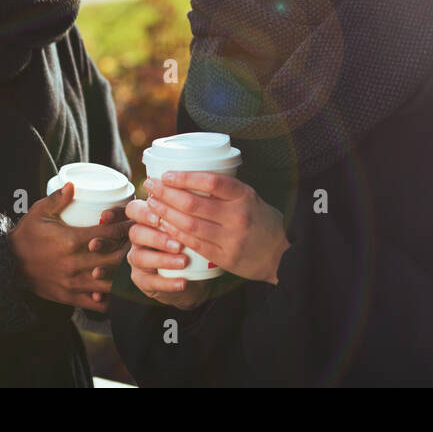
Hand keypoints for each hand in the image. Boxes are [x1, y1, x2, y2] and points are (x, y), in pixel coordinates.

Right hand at [9, 182, 132, 313]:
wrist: (7, 265)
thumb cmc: (26, 235)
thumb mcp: (39, 212)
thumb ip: (58, 198)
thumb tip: (74, 184)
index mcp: (70, 240)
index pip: (107, 234)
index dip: (125, 227)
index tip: (135, 223)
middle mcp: (74, 263)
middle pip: (114, 259)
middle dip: (131, 251)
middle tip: (143, 245)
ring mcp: (72, 283)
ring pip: (109, 283)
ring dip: (124, 276)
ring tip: (136, 268)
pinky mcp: (69, 297)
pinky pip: (96, 304)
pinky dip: (110, 298)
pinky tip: (118, 290)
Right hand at [124, 198, 212, 310]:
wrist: (195, 273)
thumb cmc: (193, 241)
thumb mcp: (192, 223)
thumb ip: (190, 209)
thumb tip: (203, 192)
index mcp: (147, 218)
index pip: (135, 209)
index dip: (144, 212)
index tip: (160, 216)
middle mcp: (139, 236)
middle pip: (135, 232)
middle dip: (156, 237)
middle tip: (178, 243)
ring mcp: (138, 258)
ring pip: (140, 257)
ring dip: (163, 259)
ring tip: (184, 261)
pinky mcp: (143, 280)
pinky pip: (150, 282)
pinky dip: (168, 282)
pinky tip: (183, 282)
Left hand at [143, 172, 289, 284]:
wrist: (281, 254)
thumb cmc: (262, 221)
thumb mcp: (250, 197)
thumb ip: (226, 190)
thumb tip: (189, 175)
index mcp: (244, 196)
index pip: (211, 182)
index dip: (185, 177)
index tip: (166, 174)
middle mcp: (238, 216)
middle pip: (193, 204)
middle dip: (166, 194)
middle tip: (150, 186)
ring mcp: (231, 238)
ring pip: (189, 225)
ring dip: (165, 213)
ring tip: (152, 204)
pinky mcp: (225, 257)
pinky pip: (194, 243)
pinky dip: (175, 234)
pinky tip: (163, 226)